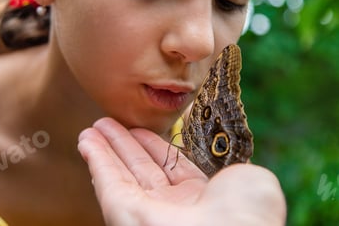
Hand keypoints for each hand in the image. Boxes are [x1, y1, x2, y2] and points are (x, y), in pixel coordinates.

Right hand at [78, 118, 285, 225]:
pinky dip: (96, 159)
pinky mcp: (125, 214)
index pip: (170, 168)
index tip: (138, 130)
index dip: (153, 146)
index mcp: (202, 200)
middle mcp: (172, 208)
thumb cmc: (248, 215)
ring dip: (103, 149)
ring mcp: (147, 213)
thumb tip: (224, 171)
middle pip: (140, 170)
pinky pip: (108, 183)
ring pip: (120, 175)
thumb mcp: (251, 183)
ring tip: (91, 128)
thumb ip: (232, 171)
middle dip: (123, 145)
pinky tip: (87, 140)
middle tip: (106, 123)